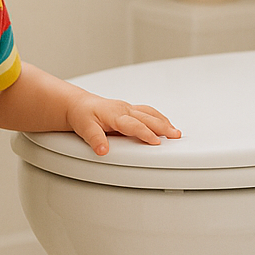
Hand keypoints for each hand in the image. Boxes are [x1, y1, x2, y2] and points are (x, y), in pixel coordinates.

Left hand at [65, 94, 180, 155]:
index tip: (156, 141)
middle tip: (175, 135)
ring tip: (175, 132)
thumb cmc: (82, 115)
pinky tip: (164, 123)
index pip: (134, 125)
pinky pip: (147, 112)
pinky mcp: (129, 109)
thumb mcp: (84, 128)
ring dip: (163, 122)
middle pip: (147, 118)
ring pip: (150, 113)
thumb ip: (95, 139)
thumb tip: (103, 150)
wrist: (78, 104)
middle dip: (162, 126)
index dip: (146, 133)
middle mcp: (124, 110)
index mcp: (115, 114)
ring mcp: (128, 108)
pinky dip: (158, 118)